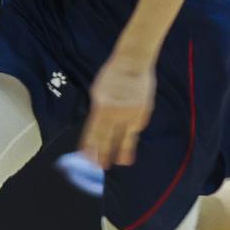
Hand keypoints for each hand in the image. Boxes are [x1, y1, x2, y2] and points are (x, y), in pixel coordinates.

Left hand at [79, 54, 154, 168]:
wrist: (133, 63)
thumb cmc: (112, 75)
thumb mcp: (99, 92)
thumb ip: (99, 110)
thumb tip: (97, 128)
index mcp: (101, 107)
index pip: (93, 132)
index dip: (89, 146)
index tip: (86, 158)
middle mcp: (116, 113)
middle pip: (108, 139)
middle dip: (104, 154)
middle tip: (101, 166)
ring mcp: (131, 114)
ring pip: (125, 138)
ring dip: (122, 151)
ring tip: (120, 162)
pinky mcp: (143, 114)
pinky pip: (135, 128)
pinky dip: (131, 134)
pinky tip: (130, 143)